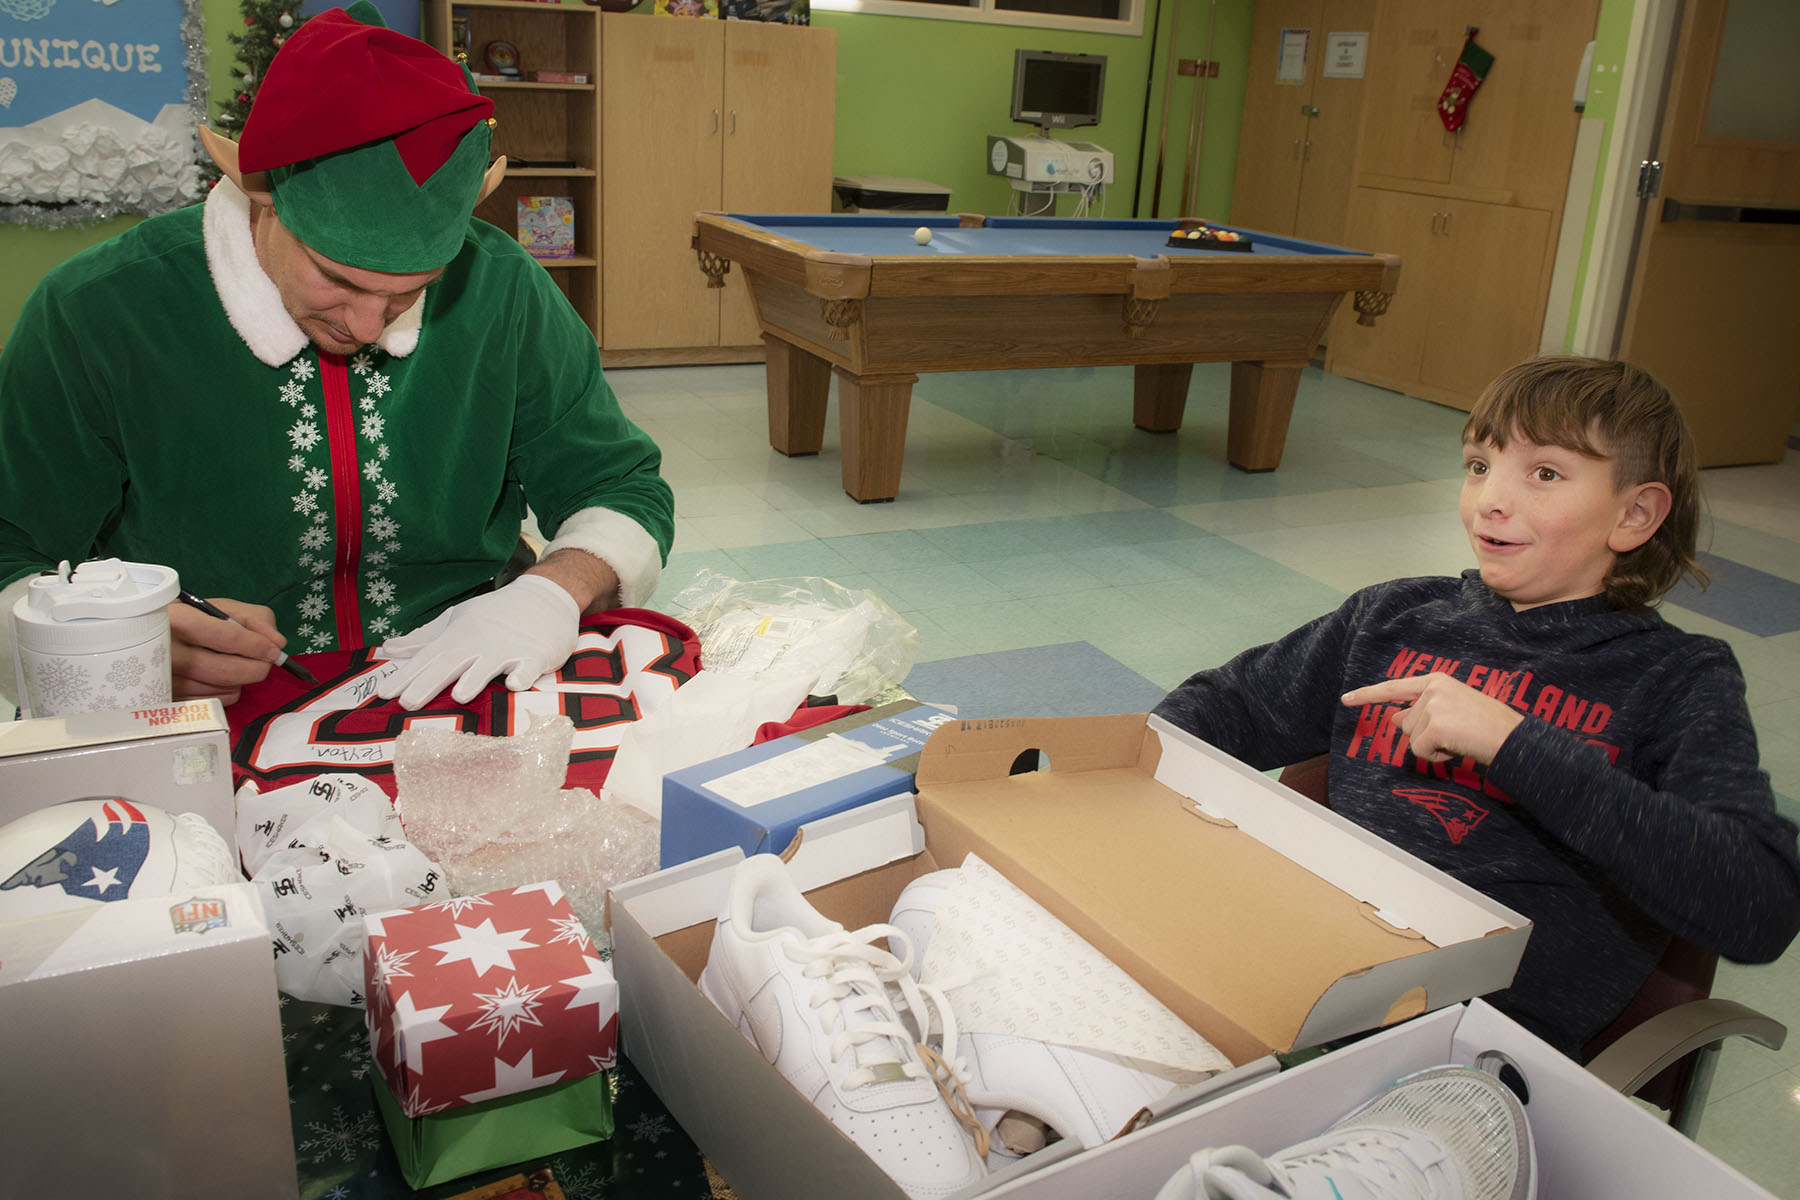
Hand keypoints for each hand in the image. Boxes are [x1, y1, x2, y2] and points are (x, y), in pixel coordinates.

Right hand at [167, 597, 284, 705]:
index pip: (225, 637)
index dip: (256, 646)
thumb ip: (256, 619)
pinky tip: (223, 678)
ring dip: (243, 679)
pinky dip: (229, 692)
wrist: (155, 636)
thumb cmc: (197, 620)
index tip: (273, 650)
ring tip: (238, 664)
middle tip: (266, 661)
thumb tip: (277, 643)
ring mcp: (165, 678)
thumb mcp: (225, 608)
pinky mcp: (170, 698)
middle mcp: (166, 651)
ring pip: (223, 689)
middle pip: (226, 671)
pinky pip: (215, 703)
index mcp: (179, 620)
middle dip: (257, 668)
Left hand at [375, 574, 579, 709]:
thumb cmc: (497, 614)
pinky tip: (514, 684)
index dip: (406, 676)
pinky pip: (528, 668)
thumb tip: (389, 650)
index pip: (427, 658)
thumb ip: (424, 638)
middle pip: (451, 663)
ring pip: (489, 665)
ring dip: (475, 679)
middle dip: (429, 682)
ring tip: (460, 695)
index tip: (383, 694)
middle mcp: (480, 642)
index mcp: (458, 635)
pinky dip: (522, 675)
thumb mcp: (458, 620)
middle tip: (408, 702)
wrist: (546, 598)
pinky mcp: (535, 655)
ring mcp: (509, 649)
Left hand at [1340, 674, 1523, 764]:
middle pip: (1405, 723)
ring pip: (1412, 739)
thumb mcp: (1452, 711)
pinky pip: (1419, 751)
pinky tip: (1456, 748)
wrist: (1513, 739)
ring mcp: (1432, 706)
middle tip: (1457, 733)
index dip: (1368, 695)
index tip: (1345, 699)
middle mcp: (1431, 689)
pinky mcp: (1434, 726)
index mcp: (1436, 681)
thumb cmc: (1487, 726)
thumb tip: (1394, 719)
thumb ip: (1423, 711)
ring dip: (1433, 746)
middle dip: (1426, 735)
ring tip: (1460, 739)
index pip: (1394, 688)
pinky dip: (1436, 756)